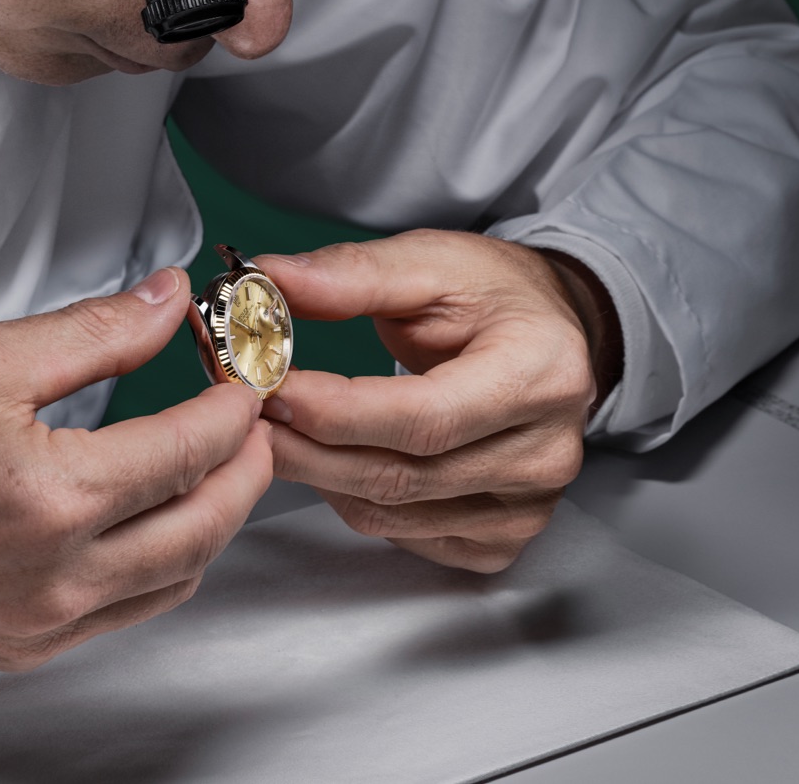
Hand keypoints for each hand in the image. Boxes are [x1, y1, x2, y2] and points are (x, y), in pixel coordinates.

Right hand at [0, 268, 273, 672]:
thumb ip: (88, 332)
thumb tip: (163, 303)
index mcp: (52, 494)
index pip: (193, 445)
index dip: (234, 400)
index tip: (240, 370)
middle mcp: (59, 574)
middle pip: (209, 521)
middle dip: (248, 462)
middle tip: (248, 415)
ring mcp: (44, 622)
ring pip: (179, 577)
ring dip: (213, 518)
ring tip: (209, 464)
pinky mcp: (22, 649)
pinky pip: (127, 615)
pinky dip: (163, 568)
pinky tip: (150, 528)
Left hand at [254, 231, 620, 572]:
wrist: (551, 337)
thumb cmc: (495, 297)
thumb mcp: (431, 261)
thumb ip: (352, 274)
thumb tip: (271, 280)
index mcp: (541, 374)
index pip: (424, 417)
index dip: (336, 411)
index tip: (269, 388)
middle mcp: (546, 452)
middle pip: (400, 474)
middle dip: (306, 446)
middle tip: (246, 414)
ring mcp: (528, 506)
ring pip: (391, 514)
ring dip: (318, 475)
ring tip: (275, 430)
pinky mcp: (504, 538)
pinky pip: (403, 537)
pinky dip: (351, 501)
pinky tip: (330, 460)